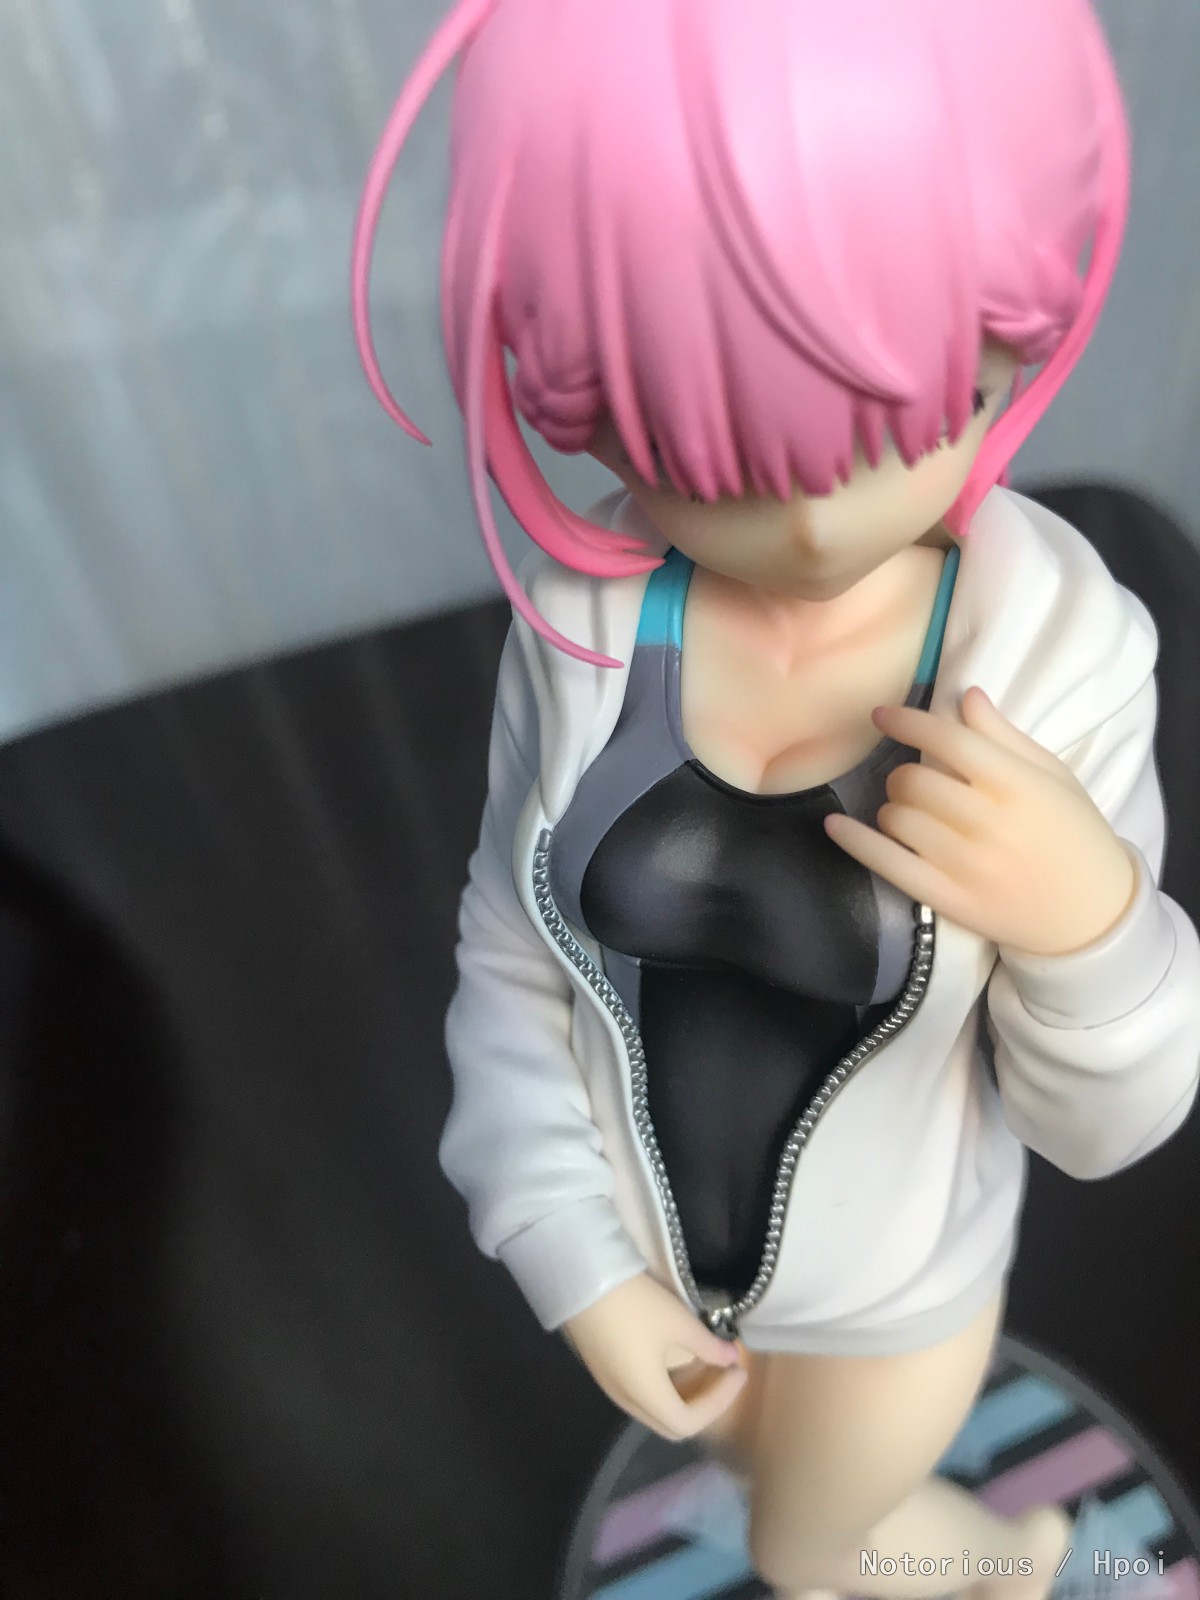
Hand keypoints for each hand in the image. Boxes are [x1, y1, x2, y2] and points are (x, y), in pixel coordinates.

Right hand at [564, 1273, 747, 1439]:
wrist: (584, 1281)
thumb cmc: (635, 1305)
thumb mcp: (678, 1322)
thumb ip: (708, 1346)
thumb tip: (730, 1357)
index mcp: (647, 1396)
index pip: (689, 1423)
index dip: (720, 1403)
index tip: (737, 1372)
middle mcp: (627, 1401)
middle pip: (671, 1424)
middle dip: (704, 1404)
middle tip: (724, 1375)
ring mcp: (611, 1387)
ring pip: (654, 1410)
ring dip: (684, 1396)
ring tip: (705, 1365)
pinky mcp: (603, 1371)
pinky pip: (640, 1394)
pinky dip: (665, 1387)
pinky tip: (673, 1358)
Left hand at [824, 687, 1136, 956]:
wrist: (1090, 912)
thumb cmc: (1073, 833)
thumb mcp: (1052, 776)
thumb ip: (1005, 736)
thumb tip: (965, 696)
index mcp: (1018, 785)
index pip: (948, 741)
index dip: (907, 721)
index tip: (881, 714)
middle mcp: (988, 823)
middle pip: (915, 781)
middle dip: (905, 774)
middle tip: (916, 782)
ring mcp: (965, 864)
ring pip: (897, 818)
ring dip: (892, 807)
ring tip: (910, 813)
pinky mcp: (946, 898)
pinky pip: (887, 864)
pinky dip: (854, 842)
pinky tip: (834, 825)